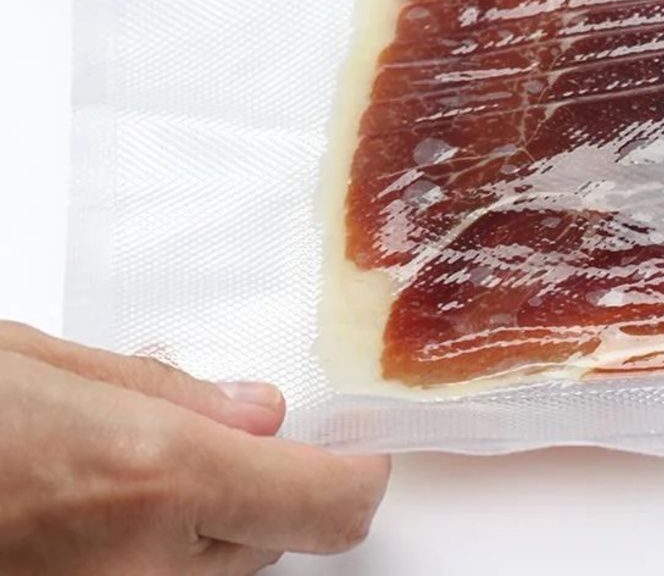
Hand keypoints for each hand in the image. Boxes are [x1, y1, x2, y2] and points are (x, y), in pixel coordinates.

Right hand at [0, 321, 390, 575]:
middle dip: (280, 482)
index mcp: (159, 475)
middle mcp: (146, 566)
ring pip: (223, 568)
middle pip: (281, 537)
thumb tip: (260, 412)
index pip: (330, 502)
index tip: (361, 439)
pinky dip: (168, 544)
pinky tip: (115, 498)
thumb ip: (169, 393)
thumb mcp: (47, 363)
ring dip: (221, 517)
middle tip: (241, 430)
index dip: (362, 471)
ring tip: (150, 459)